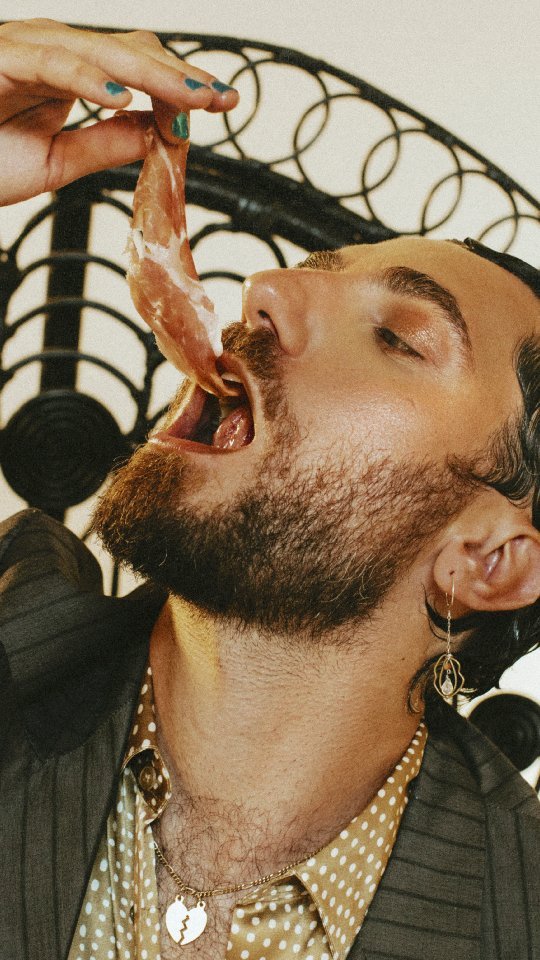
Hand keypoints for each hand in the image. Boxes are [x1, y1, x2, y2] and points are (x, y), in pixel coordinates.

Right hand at [0, 18, 238, 204]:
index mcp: (67, 73)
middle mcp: (50, 51)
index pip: (135, 66)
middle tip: (224, 99)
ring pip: (99, 51)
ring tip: (193, 99)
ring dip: (151, 74)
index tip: (221, 106)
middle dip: (181, 75)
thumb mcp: (59, 162)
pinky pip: (52, 62)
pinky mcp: (1, 60)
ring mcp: (24, 49)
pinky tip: (126, 97)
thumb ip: (106, 144)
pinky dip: (89, 77)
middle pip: (128, 50)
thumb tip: (157, 134)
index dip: (180, 83)